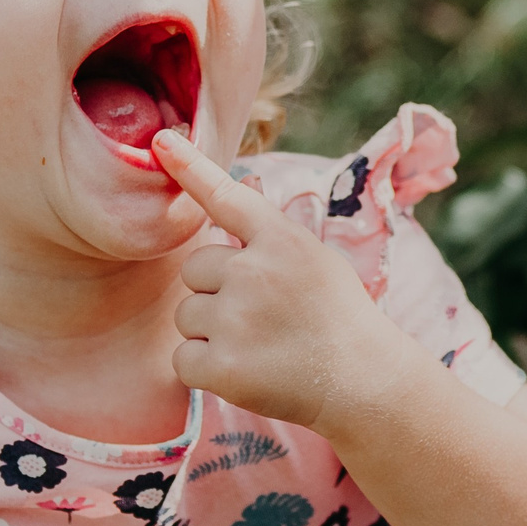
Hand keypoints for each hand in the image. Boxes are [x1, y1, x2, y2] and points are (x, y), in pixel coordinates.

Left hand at [155, 128, 402, 429]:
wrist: (365, 383)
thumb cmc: (339, 319)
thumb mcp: (317, 261)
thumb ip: (270, 237)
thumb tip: (233, 203)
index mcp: (282, 241)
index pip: (227, 197)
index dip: (191, 167)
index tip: (161, 142)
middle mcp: (255, 273)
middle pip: (196, 269)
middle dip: (217, 292)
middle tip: (263, 318)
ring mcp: (236, 320)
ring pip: (188, 315)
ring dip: (212, 332)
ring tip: (260, 347)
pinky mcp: (221, 366)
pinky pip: (183, 358)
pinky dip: (205, 370)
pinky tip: (246, 372)